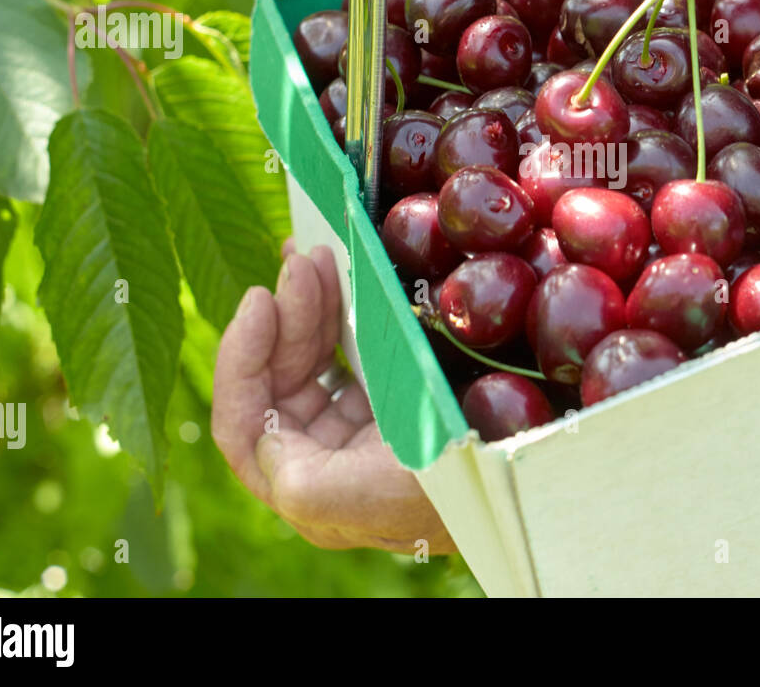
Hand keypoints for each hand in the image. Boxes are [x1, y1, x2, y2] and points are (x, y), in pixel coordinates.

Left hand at [212, 240, 453, 553]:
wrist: (518, 476)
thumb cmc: (445, 494)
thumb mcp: (368, 500)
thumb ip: (303, 483)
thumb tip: (265, 434)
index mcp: (307, 487)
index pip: (242, 421)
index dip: (241, 359)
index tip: (262, 300)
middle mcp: (321, 460)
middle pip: (276, 379)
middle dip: (285, 317)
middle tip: (303, 263)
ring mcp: (354, 429)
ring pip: (309, 360)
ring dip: (309, 307)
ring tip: (317, 258)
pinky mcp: (386, 404)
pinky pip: (347, 352)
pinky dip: (337, 314)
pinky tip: (337, 277)